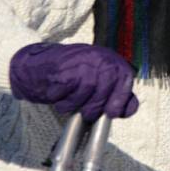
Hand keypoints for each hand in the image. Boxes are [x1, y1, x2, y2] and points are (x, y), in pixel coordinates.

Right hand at [9, 43, 138, 121]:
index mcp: (112, 60)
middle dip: (94, 107)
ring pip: (84, 91)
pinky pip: (66, 91)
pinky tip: (56, 95)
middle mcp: (99, 56)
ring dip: (74, 104)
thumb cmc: (74, 77)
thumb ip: (117, 94)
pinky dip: (60, 99)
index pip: (124, 78)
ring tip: (68, 103)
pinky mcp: (62, 67)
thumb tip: (129, 110)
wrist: (41, 64)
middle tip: (86, 114)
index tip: (112, 113)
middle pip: (104, 89)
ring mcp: (80, 60)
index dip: (120, 98)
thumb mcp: (100, 82)